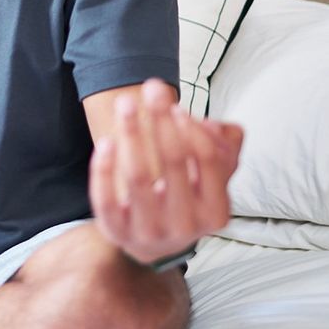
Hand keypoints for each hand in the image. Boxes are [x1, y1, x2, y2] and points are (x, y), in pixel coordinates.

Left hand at [89, 78, 242, 264]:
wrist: (153, 239)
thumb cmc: (184, 195)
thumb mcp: (210, 176)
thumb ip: (224, 146)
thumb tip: (210, 125)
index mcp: (216, 212)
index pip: (209, 160)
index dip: (192, 128)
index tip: (176, 106)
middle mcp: (186, 227)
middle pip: (173, 161)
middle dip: (161, 120)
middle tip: (152, 88)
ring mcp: (149, 232)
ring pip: (138, 177)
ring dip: (132, 134)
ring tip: (125, 104)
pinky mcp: (117, 232)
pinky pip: (106, 198)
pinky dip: (104, 168)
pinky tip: (106, 142)